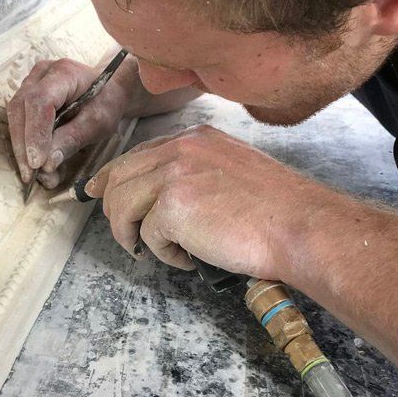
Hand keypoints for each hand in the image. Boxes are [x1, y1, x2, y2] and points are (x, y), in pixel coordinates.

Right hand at [7, 56, 134, 187]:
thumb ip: (72, 140)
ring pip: (15, 115)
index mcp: (64, 72)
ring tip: (32, 175)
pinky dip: (23, 143)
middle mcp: (42, 73)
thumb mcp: (98, 123)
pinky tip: (32, 163)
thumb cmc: (106, 103)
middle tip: (31, 175)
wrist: (107, 91)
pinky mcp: (27, 94)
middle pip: (21, 108)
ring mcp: (31, 81)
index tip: (36, 163)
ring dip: (20, 147)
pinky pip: (18, 119)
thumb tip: (46, 165)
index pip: (40, 101)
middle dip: (24, 145)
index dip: (35, 133)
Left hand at [87, 124, 326, 280]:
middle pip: (120, 176)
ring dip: (132, 234)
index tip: (98, 191)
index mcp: (195, 138)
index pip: (139, 153)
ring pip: (123, 205)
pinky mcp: (172, 207)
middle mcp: (180, 149)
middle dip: (113, 209)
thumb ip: (197, 171)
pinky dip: (164, 255)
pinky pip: (147, 236)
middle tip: (126, 236)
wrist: (299, 225)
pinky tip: (189, 258)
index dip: (113, 175)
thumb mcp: (232, 168)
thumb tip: (164, 196)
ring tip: (155, 251)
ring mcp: (174, 175)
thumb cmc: (276, 208)